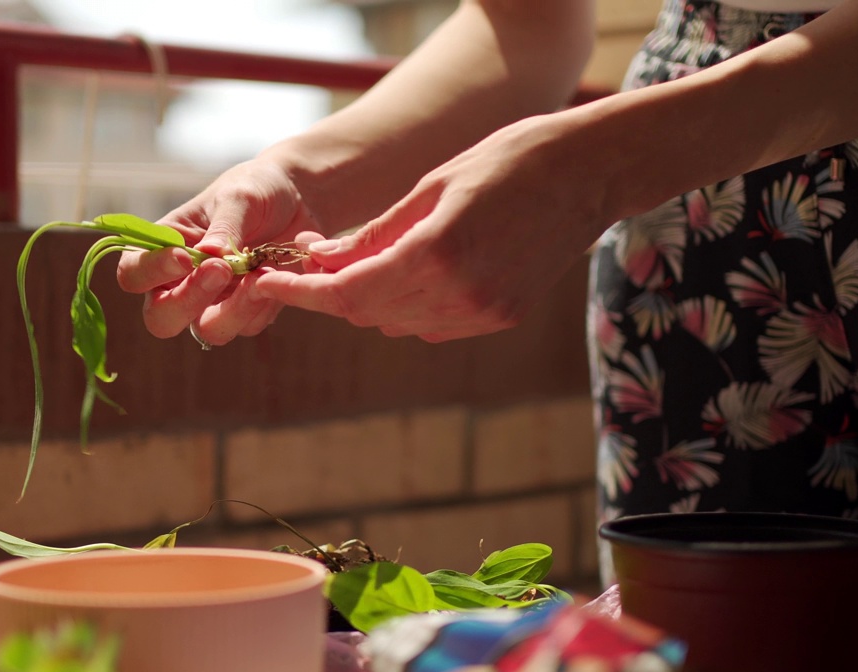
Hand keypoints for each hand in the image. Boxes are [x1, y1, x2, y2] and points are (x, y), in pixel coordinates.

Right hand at [114, 158, 319, 345]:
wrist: (298, 198)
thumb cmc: (256, 189)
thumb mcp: (239, 197)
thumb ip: (223, 227)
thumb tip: (208, 256)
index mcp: (165, 247)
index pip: (134, 274)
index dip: (151, 272)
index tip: (185, 256)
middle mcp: (181, 281)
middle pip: (161, 319)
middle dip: (187, 302)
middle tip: (220, 271)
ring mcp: (214, 301)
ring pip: (208, 331)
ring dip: (233, 310)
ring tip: (258, 275)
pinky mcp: (247, 311)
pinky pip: (248, 325)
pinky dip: (262, 304)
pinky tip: (274, 275)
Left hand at [254, 115, 608, 341]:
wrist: (589, 173)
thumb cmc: (507, 161)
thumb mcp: (430, 187)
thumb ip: (374, 234)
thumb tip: (321, 260)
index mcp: (437, 254)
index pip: (348, 293)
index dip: (302, 293)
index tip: (267, 283)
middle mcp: (460, 294)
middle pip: (368, 312)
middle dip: (332, 291)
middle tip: (310, 260)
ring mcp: (483, 312)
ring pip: (398, 323)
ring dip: (370, 299)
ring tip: (359, 260)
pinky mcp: (500, 317)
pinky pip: (433, 324)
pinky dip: (408, 305)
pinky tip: (410, 273)